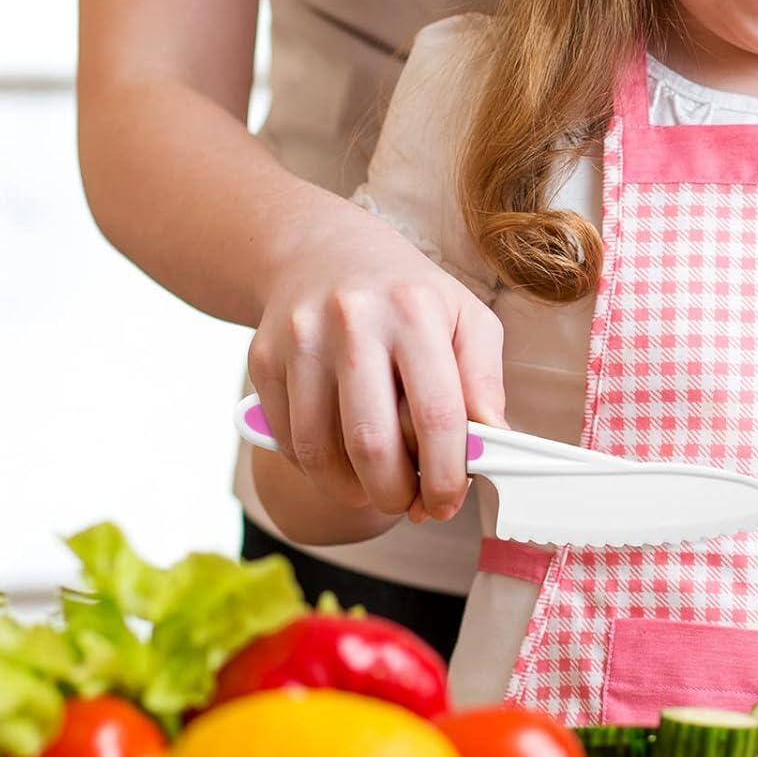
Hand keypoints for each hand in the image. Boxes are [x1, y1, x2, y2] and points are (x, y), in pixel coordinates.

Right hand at [247, 204, 505, 523]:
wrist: (321, 251)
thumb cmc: (408, 295)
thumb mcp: (466, 317)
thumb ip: (485, 380)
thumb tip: (494, 444)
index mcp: (415, 309)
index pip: (436, 413)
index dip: (447, 473)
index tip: (449, 502)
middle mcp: (353, 321)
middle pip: (371, 442)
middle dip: (397, 493)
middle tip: (414, 505)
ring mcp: (301, 340)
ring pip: (321, 451)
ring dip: (355, 490)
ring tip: (382, 487)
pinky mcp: (263, 359)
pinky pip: (289, 441)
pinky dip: (320, 468)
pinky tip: (345, 459)